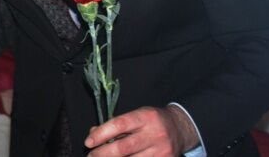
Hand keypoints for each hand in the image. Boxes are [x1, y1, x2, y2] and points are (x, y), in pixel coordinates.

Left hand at [84, 105, 198, 155]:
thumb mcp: (135, 115)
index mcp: (145, 117)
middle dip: (103, 153)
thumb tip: (93, 133)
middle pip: (123, 148)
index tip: (88, 142)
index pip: (119, 124)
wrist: (180, 129)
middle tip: (91, 155)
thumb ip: (116, 124)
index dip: (101, 134)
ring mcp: (161, 152)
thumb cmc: (152, 120)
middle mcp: (154, 134)